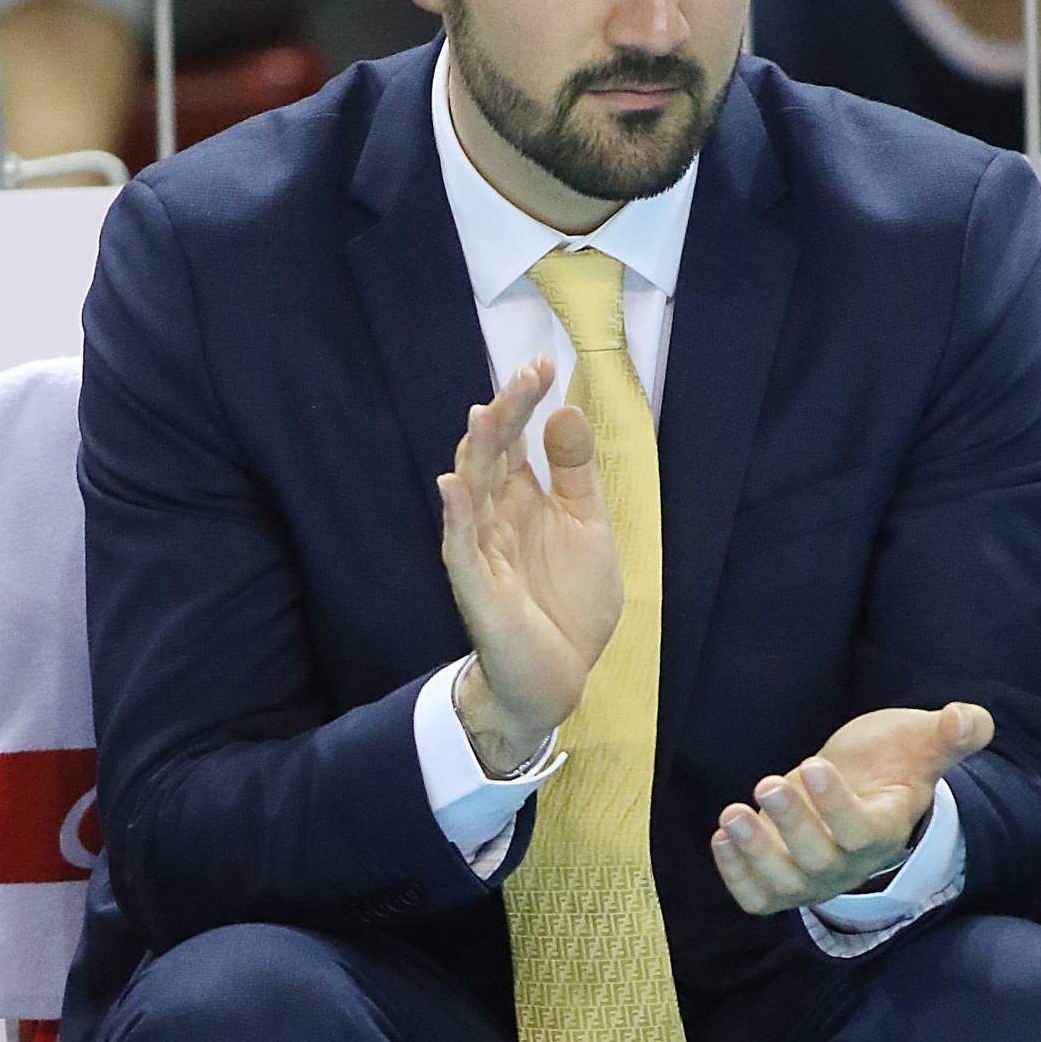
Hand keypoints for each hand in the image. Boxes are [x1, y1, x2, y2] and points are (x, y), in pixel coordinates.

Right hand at [439, 360, 623, 775]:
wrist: (560, 676)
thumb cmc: (569, 604)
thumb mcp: (587, 527)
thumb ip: (575, 474)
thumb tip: (567, 411)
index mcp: (521, 500)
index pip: (515, 439)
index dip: (525, 402)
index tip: (543, 365)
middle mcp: (495, 517)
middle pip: (490, 456)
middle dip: (505, 416)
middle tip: (525, 378)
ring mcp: (482, 551)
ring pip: (470, 493)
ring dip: (474, 455)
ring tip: (482, 414)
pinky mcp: (477, 589)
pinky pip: (460, 548)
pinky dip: (456, 516)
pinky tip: (454, 485)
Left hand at [711, 702, 992, 916]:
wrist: (860, 786)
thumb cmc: (891, 761)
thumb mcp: (922, 740)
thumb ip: (953, 733)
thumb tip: (969, 719)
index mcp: (886, 829)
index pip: (863, 834)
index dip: (837, 807)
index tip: (814, 764)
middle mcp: (850, 864)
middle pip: (819, 861)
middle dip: (790, 824)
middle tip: (767, 784)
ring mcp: (814, 878)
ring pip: (785, 885)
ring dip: (755, 853)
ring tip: (732, 815)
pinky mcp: (782, 882)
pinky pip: (759, 898)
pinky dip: (736, 876)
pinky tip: (723, 838)